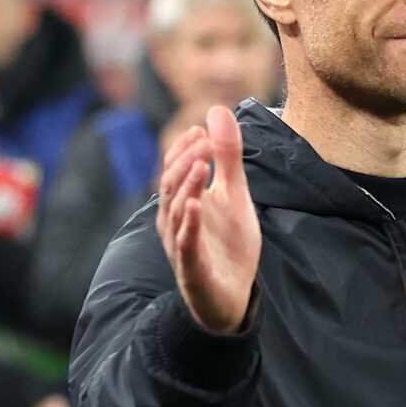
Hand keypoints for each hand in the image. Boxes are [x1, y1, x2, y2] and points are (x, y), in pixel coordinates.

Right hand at [156, 106, 259, 334]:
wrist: (233, 295)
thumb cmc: (228, 242)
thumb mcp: (234, 193)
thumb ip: (227, 156)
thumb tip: (217, 111)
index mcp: (183, 202)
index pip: (175, 169)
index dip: (184, 148)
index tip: (201, 129)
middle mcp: (175, 222)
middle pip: (171, 186)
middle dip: (185, 160)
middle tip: (204, 140)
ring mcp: (181, 245)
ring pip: (176, 213)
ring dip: (187, 186)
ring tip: (200, 163)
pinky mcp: (193, 268)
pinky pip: (185, 244)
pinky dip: (188, 225)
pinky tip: (194, 206)